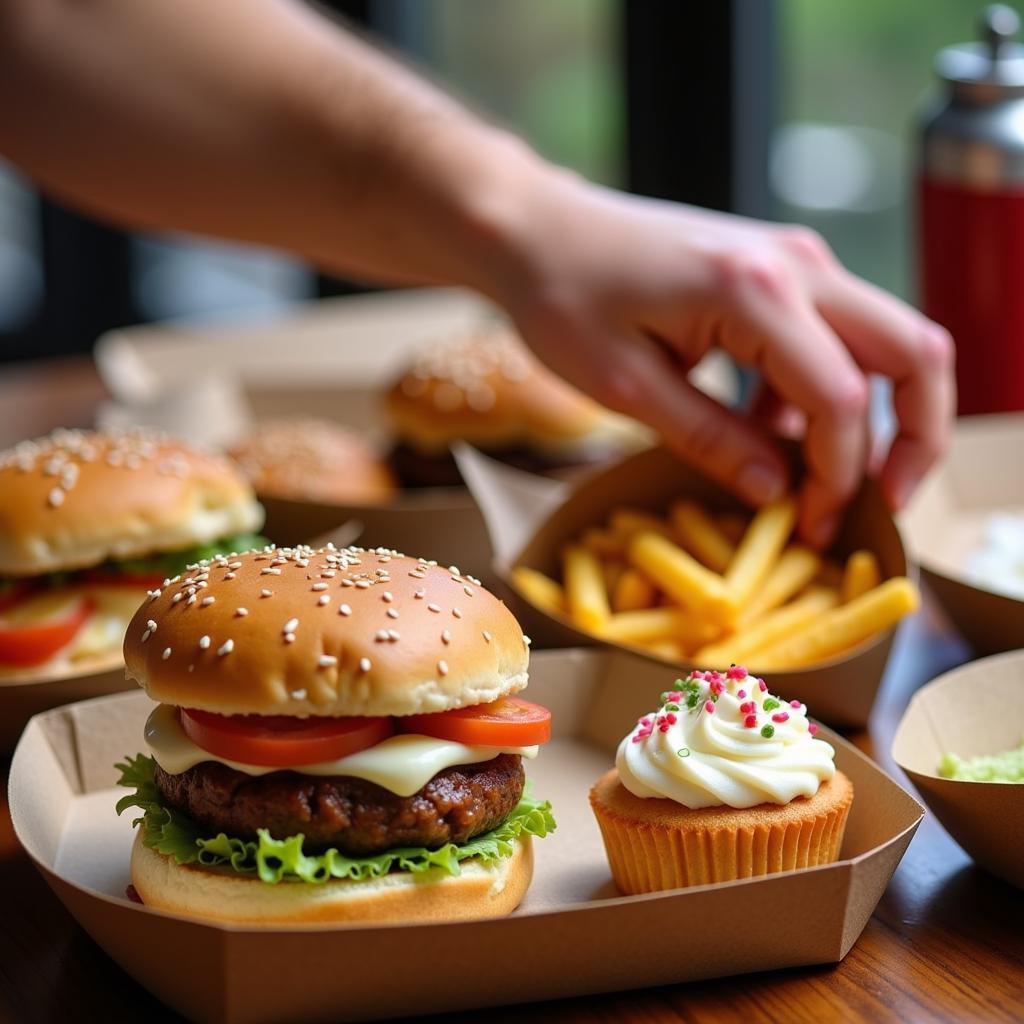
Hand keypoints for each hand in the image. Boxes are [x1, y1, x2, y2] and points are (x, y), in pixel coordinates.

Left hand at [486, 172, 953, 546]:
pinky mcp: (777, 269)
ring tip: (808, 480)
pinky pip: (831, 336)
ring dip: (866, 417)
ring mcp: (793, 260)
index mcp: (755, 291)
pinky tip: (766, 432)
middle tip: (880, 504)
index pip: (843, 400)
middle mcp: (796, 265)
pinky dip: (818, 392)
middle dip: (914, 439)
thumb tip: (775, 491)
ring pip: (883, 343)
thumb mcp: (626, 389)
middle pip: (913, 353)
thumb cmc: (562, 299)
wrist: (537, 229)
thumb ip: (709, 440)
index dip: (839, 478)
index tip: (812, 529)